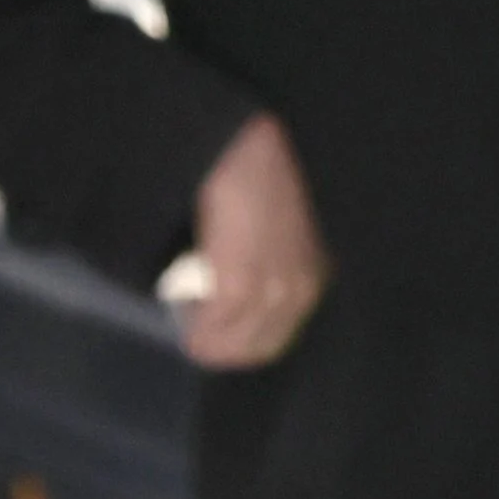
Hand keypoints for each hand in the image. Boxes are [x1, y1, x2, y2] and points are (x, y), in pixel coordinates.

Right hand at [183, 113, 329, 370]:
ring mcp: (273, 291)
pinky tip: (185, 329)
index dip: (250, 343)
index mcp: (313, 277)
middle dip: (228, 349)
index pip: (284, 333)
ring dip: (210, 344)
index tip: (224, 340)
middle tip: (199, 342)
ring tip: (189, 336)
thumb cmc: (256, 179)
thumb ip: (271, 262)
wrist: (244, 148)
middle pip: (261, 345)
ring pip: (238, 341)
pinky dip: (198, 330)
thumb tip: (236, 287)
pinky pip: (216, 324)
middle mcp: (300, 291)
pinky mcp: (240, 285)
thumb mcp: (280, 229)